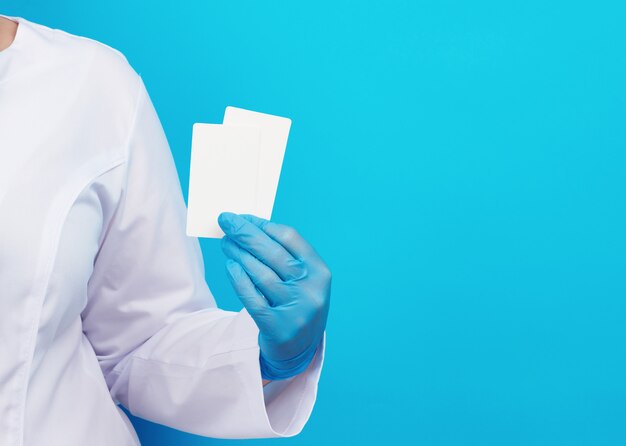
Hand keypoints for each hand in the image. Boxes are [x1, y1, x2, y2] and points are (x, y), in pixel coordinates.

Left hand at [218, 212, 330, 379]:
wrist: (300, 351)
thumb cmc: (297, 305)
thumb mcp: (303, 280)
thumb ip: (284, 256)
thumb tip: (251, 227)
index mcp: (320, 272)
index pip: (289, 238)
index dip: (264, 224)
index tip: (244, 216)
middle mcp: (311, 289)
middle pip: (272, 252)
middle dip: (245, 233)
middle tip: (225, 220)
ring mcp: (295, 309)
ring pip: (259, 273)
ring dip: (238, 253)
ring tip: (225, 242)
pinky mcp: (277, 326)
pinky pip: (251, 296)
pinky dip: (238, 278)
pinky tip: (230, 265)